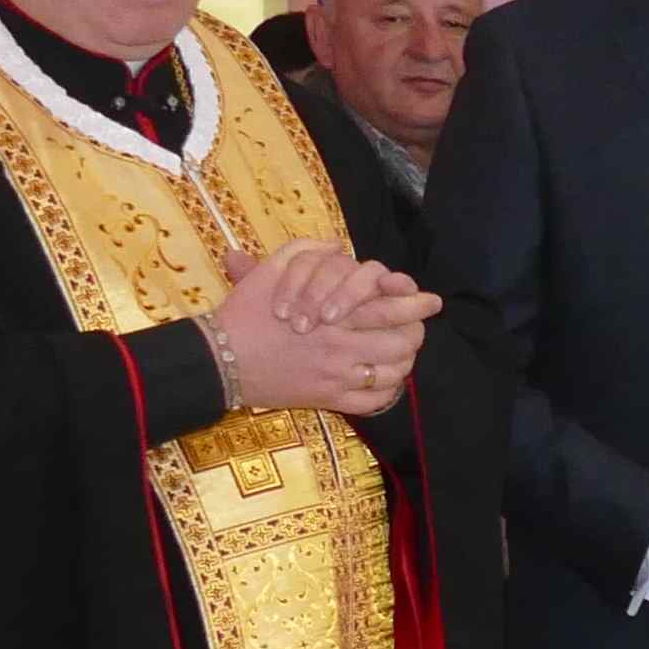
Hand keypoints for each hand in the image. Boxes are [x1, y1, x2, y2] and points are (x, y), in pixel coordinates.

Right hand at [214, 248, 433, 418]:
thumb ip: (307, 252)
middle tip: (420, 326)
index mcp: (333, 312)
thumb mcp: (271, 269)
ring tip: (405, 351)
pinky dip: (388, 390)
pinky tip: (387, 380)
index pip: (390, 307)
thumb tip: (337, 247)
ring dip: (405, 360)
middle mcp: (342, 346)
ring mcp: (337, 377)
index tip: (429, 300)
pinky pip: (373, 401)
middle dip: (418, 331)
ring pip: (393, 372)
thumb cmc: (246, 312)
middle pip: (401, 341)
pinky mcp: (328, 400)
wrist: (219, 359)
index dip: (415, 302)